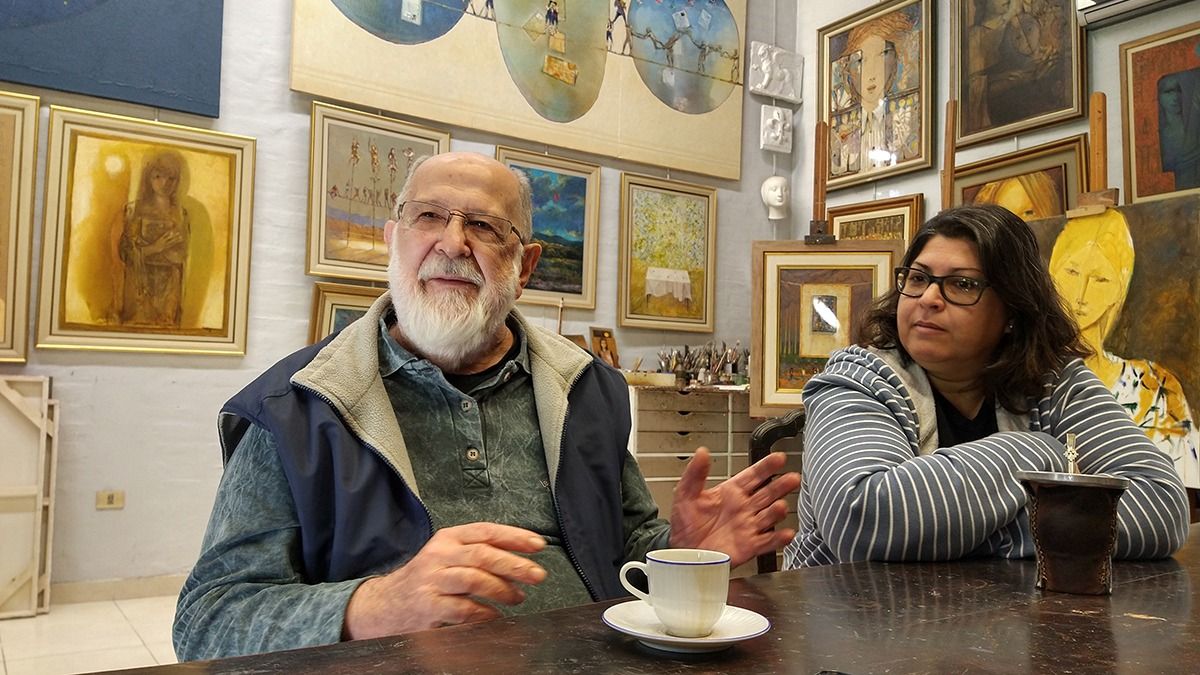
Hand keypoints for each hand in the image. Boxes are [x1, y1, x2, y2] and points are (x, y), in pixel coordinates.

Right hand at [342, 523, 546, 639]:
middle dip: (515, 565)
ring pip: (475, 579)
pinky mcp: (429, 606)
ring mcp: (433, 580)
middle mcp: (439, 555)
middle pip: (484, 555)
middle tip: (537, 575)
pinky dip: (485, 613)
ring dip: (503, 589)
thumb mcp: (447, 556)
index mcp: (447, 538)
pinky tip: (495, 616)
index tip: (538, 545)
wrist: (384, 605)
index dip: (515, 537)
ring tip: (518, 597)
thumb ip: (478, 553)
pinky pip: (464, 608)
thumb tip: (520, 559)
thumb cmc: (425, 580)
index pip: (486, 531)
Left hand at [668, 448, 800, 567]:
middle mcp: (744, 508)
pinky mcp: (749, 546)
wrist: (683, 551)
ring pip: (769, 516)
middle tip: (792, 478)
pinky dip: (778, 539)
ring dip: (777, 511)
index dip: (767, 466)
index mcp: (731, 492)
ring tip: (781, 506)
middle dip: (781, 486)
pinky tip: (786, 533)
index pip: (753, 475)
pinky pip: (767, 541)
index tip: (779, 458)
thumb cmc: (686, 523)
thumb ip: (695, 473)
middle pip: (768, 493)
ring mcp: (748, 526)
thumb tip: (701, 452)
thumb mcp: (685, 494)